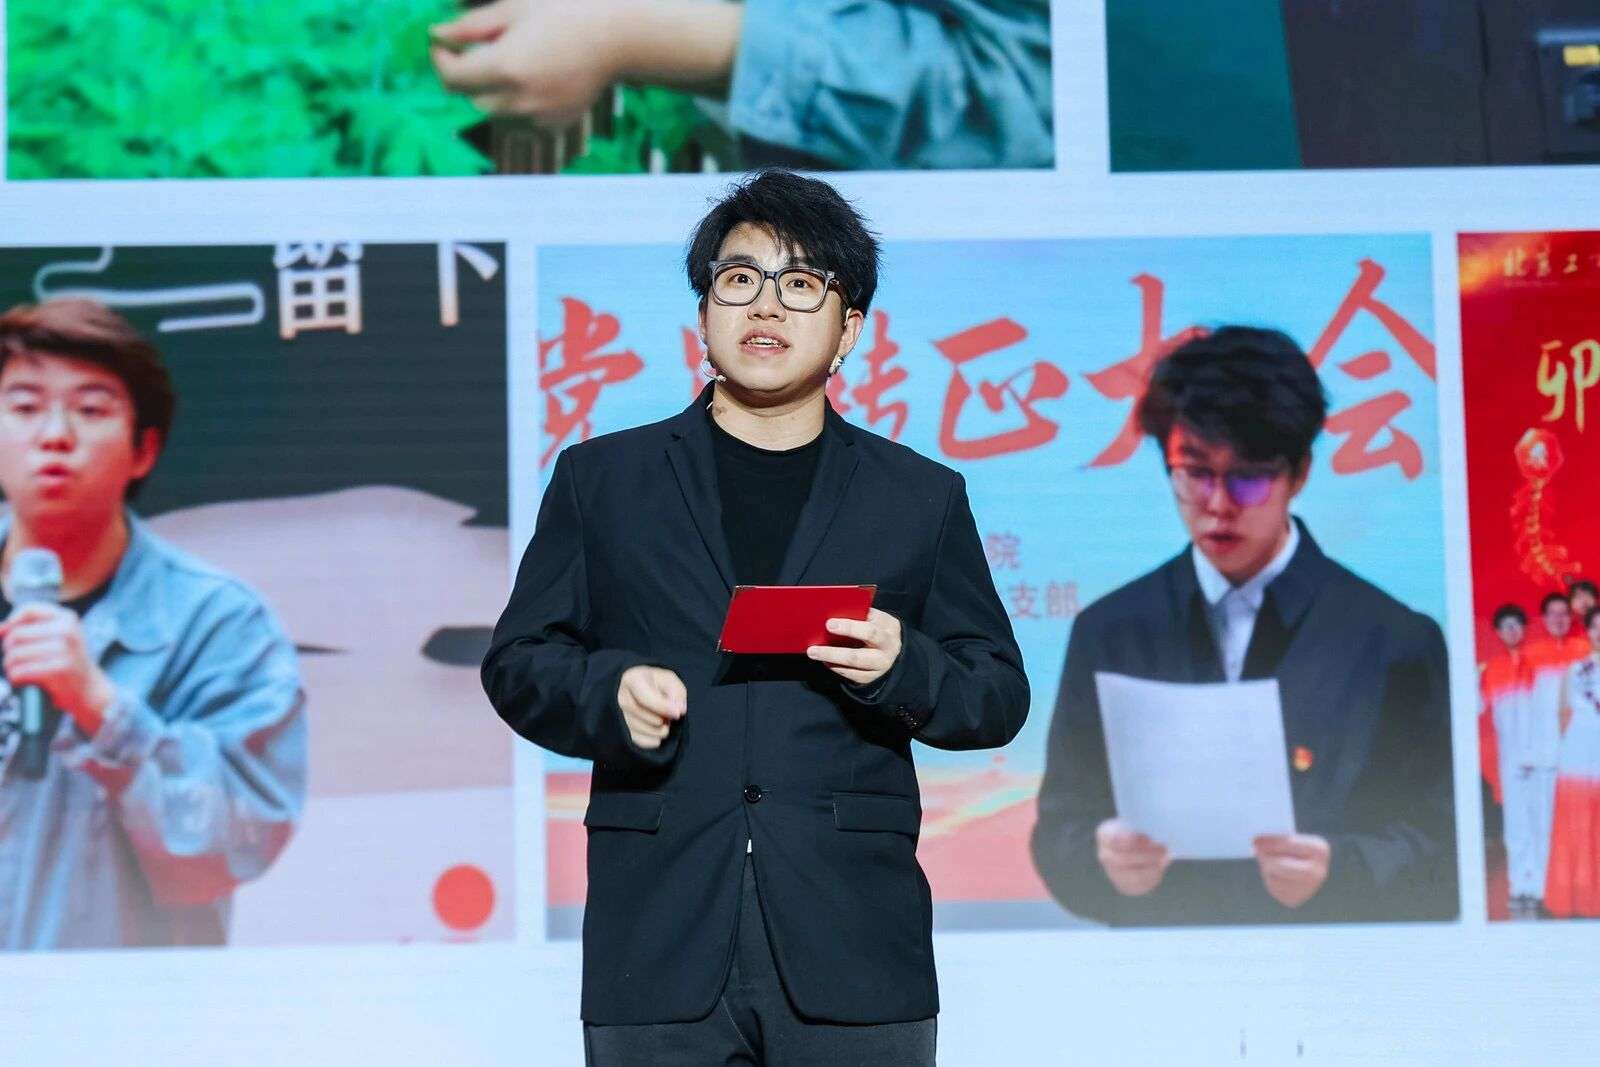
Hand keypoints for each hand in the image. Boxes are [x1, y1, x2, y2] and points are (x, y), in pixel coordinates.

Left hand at [0, 604, 114, 735]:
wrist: (87, 688)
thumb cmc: (63, 661)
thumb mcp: (54, 637)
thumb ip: (28, 628)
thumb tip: (1, 628)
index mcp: (67, 618)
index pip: (29, 610)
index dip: (11, 622)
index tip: (7, 635)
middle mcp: (68, 630)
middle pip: (16, 635)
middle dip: (8, 650)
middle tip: (17, 660)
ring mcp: (65, 650)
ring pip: (14, 655)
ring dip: (10, 667)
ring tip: (20, 671)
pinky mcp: (59, 670)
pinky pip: (20, 671)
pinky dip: (15, 678)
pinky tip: (24, 680)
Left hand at [430, 0, 627, 125]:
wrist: (619, 37)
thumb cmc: (566, 10)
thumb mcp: (513, 7)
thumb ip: (471, 25)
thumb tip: (437, 35)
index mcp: (505, 67)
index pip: (453, 78)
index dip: (441, 61)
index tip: (442, 45)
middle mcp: (519, 100)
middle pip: (471, 97)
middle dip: (467, 75)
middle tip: (476, 49)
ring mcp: (538, 117)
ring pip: (494, 112)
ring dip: (491, 90)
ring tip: (512, 60)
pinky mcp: (553, 125)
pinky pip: (519, 120)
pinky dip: (515, 102)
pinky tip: (534, 77)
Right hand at [617, 665, 685, 750]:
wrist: (644, 691)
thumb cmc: (657, 684)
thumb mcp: (669, 680)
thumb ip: (676, 692)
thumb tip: (680, 709)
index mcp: (631, 679)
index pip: (644, 697)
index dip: (663, 707)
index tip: (678, 713)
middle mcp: (621, 698)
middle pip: (644, 715)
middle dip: (663, 718)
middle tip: (672, 714)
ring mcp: (619, 716)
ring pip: (643, 730)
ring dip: (661, 729)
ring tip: (665, 720)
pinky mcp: (623, 732)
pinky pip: (641, 741)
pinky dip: (655, 739)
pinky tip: (659, 730)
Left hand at [806, 609, 902, 686]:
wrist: (889, 656)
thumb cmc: (875, 632)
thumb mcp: (874, 622)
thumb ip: (860, 616)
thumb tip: (832, 611)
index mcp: (889, 626)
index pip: (873, 617)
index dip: (853, 619)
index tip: (832, 620)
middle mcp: (888, 644)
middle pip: (869, 634)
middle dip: (848, 629)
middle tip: (827, 627)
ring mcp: (881, 663)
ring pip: (855, 659)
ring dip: (832, 654)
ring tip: (813, 651)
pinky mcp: (870, 677)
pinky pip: (850, 673)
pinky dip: (835, 666)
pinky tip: (824, 660)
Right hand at [1095, 818, 1169, 895]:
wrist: (1140, 842)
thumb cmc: (1141, 828)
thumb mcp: (1139, 820)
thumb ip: (1144, 823)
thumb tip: (1158, 825)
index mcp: (1105, 834)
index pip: (1112, 839)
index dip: (1129, 840)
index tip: (1148, 838)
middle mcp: (1105, 854)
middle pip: (1121, 860)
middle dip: (1144, 856)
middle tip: (1162, 849)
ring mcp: (1113, 872)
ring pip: (1129, 876)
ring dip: (1149, 869)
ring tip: (1164, 859)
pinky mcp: (1124, 884)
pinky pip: (1137, 886)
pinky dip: (1151, 878)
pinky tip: (1159, 868)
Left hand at [1253, 833, 1330, 908]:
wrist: (1303, 868)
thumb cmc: (1292, 848)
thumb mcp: (1290, 837)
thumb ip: (1278, 838)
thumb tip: (1258, 843)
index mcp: (1320, 850)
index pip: (1291, 844)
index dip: (1271, 842)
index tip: (1255, 840)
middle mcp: (1318, 871)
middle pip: (1282, 865)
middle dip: (1266, 857)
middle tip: (1256, 849)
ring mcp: (1309, 888)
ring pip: (1275, 877)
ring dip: (1266, 867)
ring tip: (1268, 861)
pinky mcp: (1295, 898)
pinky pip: (1273, 887)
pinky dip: (1268, 878)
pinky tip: (1273, 873)